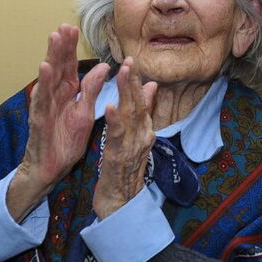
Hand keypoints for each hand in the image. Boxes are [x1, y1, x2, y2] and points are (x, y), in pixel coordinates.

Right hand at [15, 25, 109, 206]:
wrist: (51, 168)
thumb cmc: (66, 141)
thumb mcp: (85, 113)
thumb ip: (91, 90)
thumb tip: (104, 67)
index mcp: (67, 93)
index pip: (69, 66)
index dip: (71, 48)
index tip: (73, 29)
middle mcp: (54, 95)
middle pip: (58, 66)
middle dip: (61, 46)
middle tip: (64, 26)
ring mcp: (44, 105)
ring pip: (48, 77)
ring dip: (51, 56)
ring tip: (54, 37)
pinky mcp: (39, 118)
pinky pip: (42, 98)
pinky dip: (43, 82)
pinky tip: (45, 68)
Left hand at [93, 57, 157, 218]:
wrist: (121, 202)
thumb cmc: (126, 169)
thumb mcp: (137, 137)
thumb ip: (144, 112)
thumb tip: (152, 86)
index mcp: (144, 129)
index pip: (142, 101)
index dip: (137, 80)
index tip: (132, 60)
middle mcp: (142, 135)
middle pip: (139, 104)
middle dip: (133, 81)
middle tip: (129, 60)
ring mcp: (132, 147)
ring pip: (130, 116)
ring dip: (127, 93)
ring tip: (123, 74)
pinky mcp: (118, 157)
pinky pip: (117, 137)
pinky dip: (115, 120)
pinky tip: (110, 106)